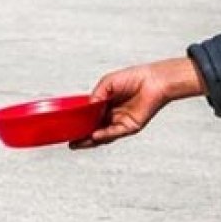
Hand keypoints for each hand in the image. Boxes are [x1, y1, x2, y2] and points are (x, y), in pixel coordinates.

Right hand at [69, 57, 205, 148]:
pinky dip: (104, 135)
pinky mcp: (130, 126)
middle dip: (82, 136)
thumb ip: (96, 95)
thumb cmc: (134, 78)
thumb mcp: (108, 83)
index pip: (89, 117)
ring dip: (90, 140)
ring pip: (103, 135)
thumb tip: (87, 106)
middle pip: (94, 129)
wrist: (153, 80)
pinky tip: (94, 136)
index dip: (79, 123)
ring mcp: (121, 122)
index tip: (67, 127)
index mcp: (106, 104)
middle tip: (69, 141)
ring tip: (77, 143)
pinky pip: (115, 132)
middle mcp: (112, 115)